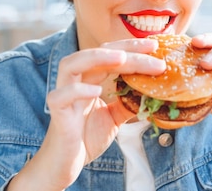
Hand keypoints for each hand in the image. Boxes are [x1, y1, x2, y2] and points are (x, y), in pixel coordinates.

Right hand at [8, 38, 164, 189]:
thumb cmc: (86, 138)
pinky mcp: (56, 112)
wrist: (65, 165)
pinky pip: (61, 95)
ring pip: (72, 64)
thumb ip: (129, 102)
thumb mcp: (114, 117)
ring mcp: (63, 95)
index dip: (131, 48)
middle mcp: (75, 81)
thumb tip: (154, 92)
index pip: (109, 54)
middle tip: (152, 50)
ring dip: (96, 58)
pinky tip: (97, 90)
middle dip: (125, 50)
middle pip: (97, 54)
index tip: (155, 46)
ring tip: (122, 58)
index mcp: (89, 78)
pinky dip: (78, 90)